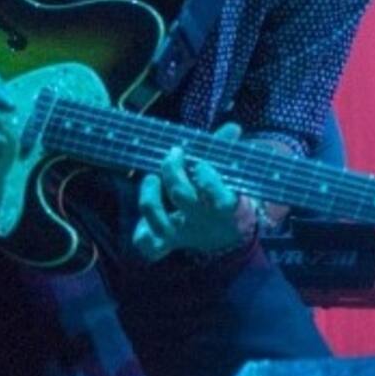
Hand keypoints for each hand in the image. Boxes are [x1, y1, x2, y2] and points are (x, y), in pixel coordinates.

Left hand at [131, 123, 256, 261]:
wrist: (224, 233)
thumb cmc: (220, 192)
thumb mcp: (225, 171)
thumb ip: (225, 148)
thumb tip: (233, 127)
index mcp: (223, 205)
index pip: (221, 199)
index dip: (208, 181)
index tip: (201, 163)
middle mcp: (202, 221)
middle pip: (183, 198)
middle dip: (173, 173)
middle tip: (173, 153)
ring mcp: (183, 235)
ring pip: (163, 225)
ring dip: (151, 199)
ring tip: (151, 177)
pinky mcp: (166, 245)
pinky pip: (150, 248)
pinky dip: (142, 236)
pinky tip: (142, 219)